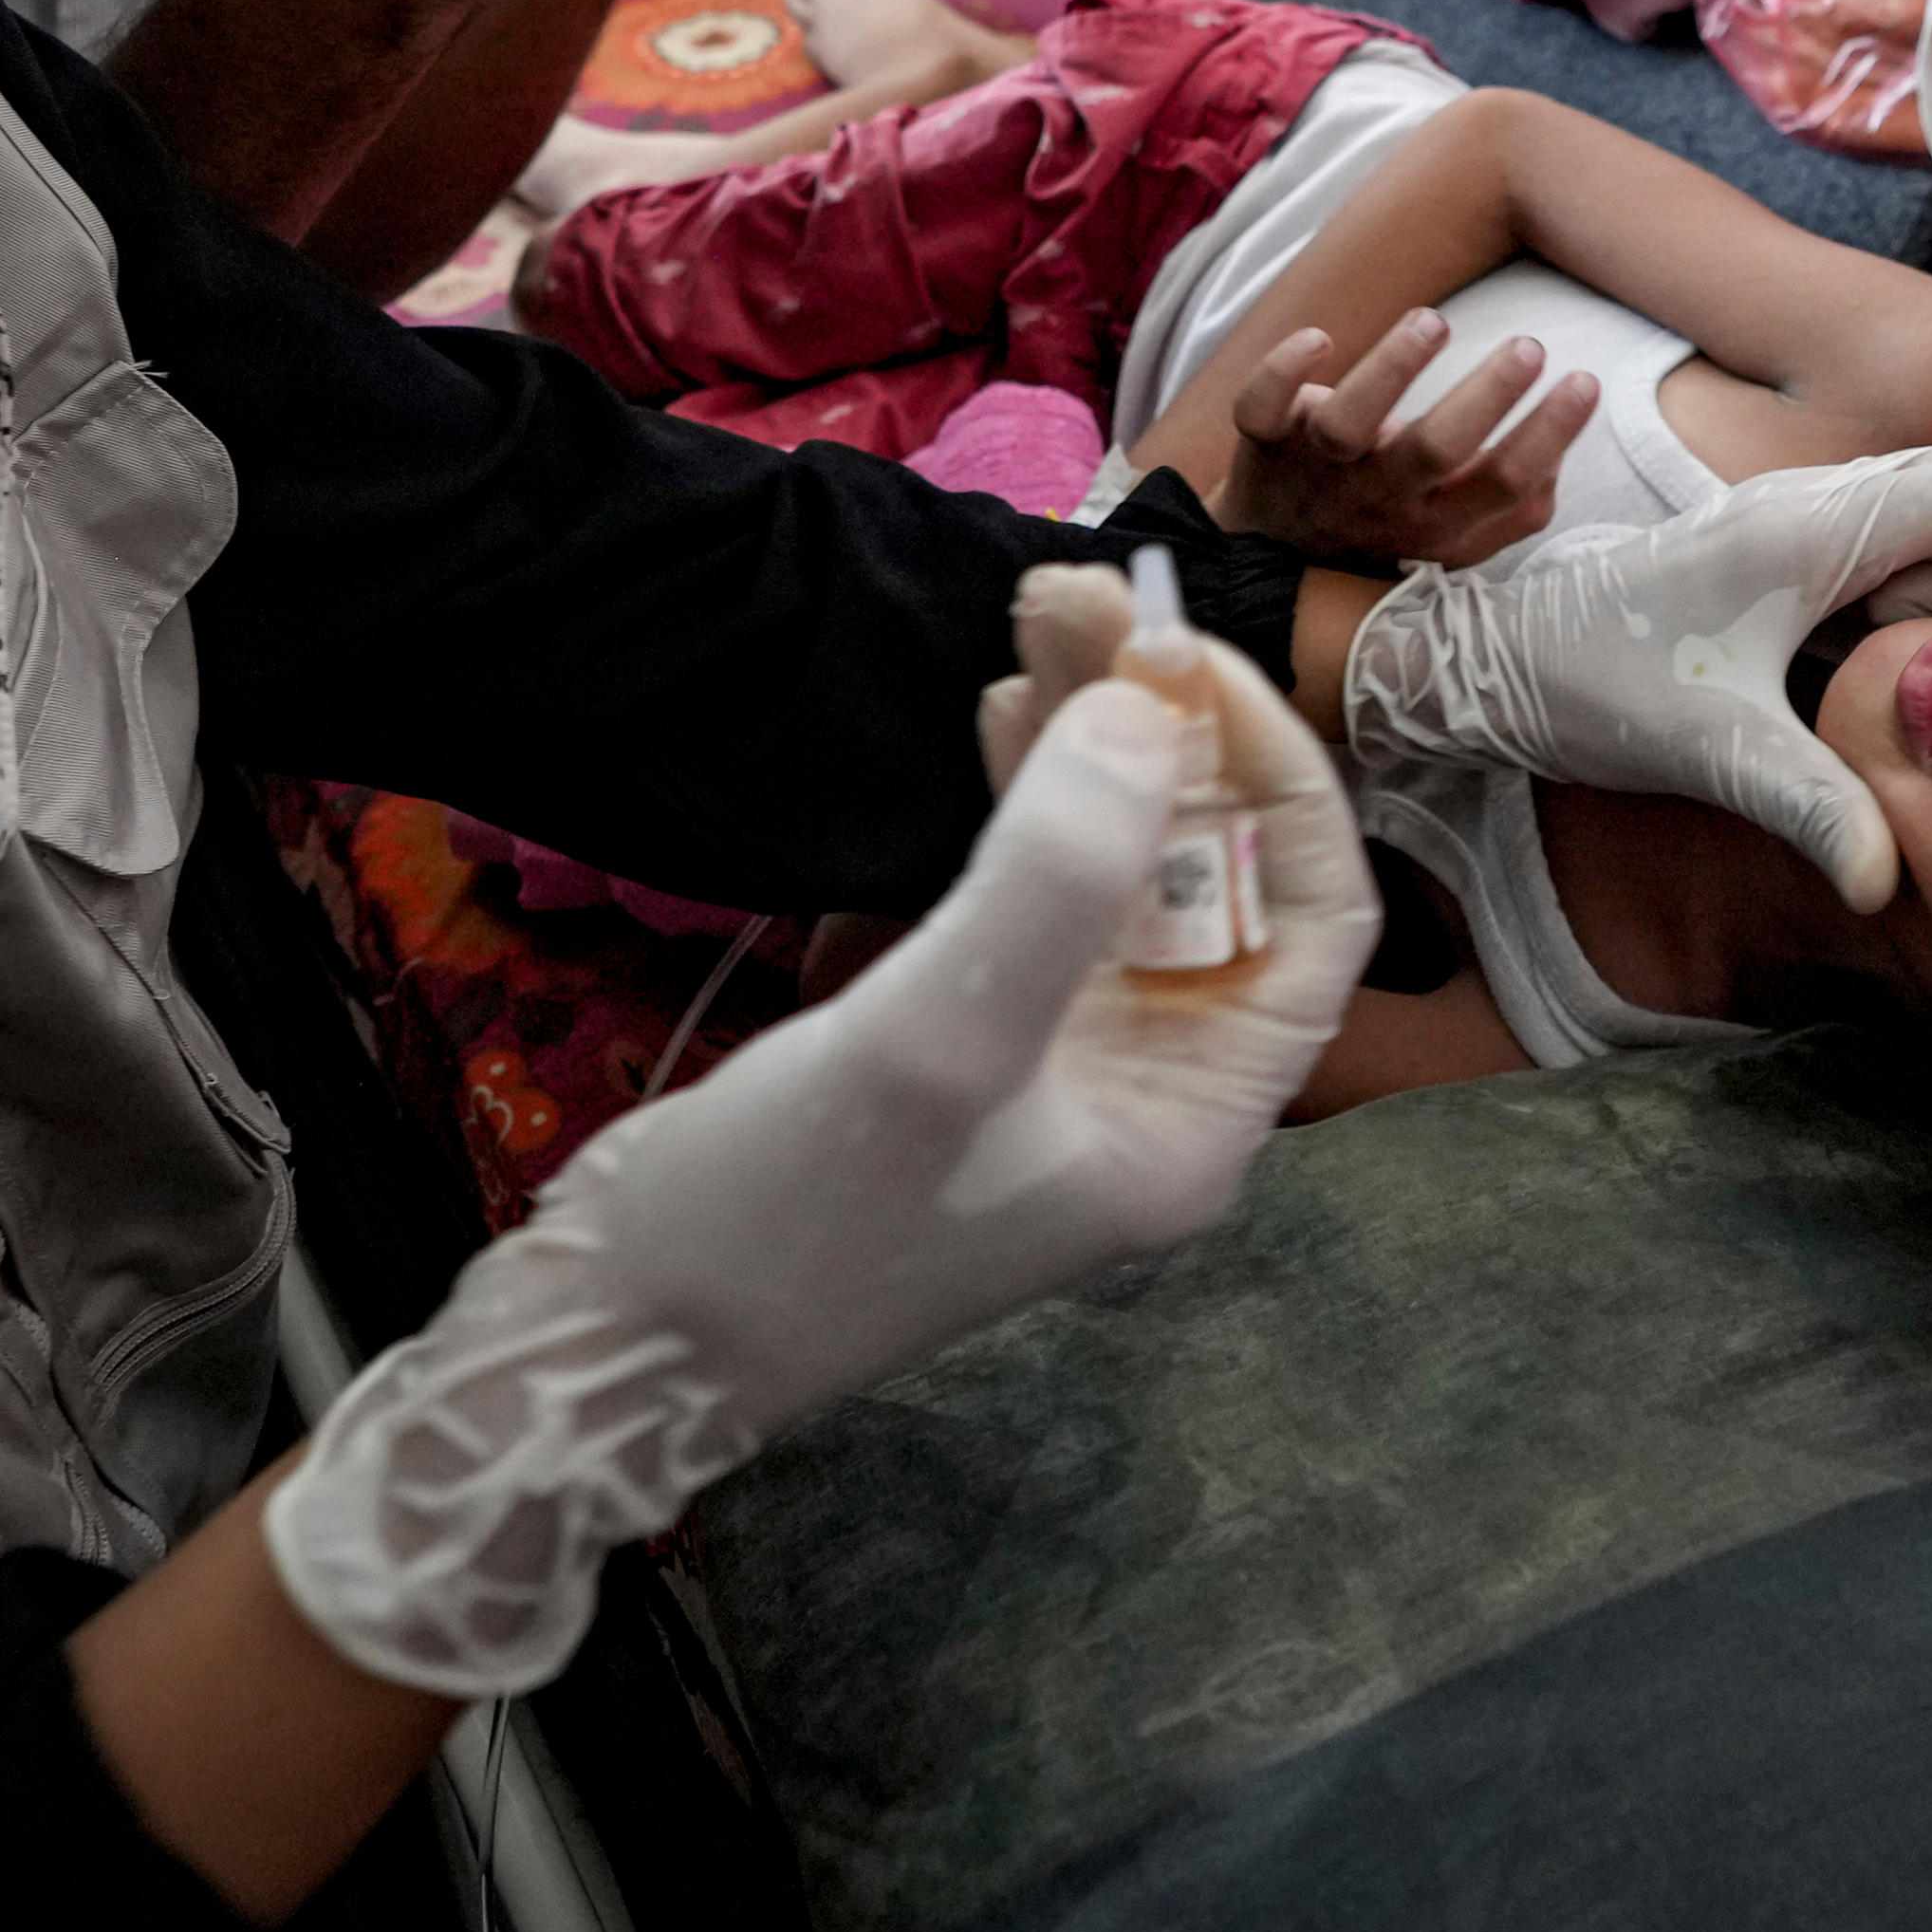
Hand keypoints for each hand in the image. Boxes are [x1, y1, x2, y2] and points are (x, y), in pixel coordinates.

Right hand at [266, 595, 1371, 1694]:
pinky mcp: (958, 1042)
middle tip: (1073, 592)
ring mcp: (1051, 1064)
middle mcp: (1145, 1089)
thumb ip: (1057, 873)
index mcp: (1194, 1119)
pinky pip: (1028, 895)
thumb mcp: (938, 1038)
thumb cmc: (798, 1214)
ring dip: (1083, 743)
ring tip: (1027, 615)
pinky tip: (991, 718)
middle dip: (1156, 730)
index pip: (1311, 913)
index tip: (1174, 660)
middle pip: (1206, 870)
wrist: (620, 1338)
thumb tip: (1149, 711)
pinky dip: (1021, 801)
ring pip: (1113, 866)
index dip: (1268, 772)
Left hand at [1210, 308, 1596, 572]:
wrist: (1270, 563)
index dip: (1547, 436)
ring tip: (1435, 321)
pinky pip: (1259, 408)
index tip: (1583, 381)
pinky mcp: (1264, 441)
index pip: (1502, 486)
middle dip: (1486, 397)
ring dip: (1391, 368)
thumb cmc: (1385, 530)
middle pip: (1434, 451)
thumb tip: (1558, 452)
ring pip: (1347, 425)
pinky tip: (1320, 339)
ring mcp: (1316, 470)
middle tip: (1530, 346)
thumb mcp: (1454, 540)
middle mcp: (1377, 498)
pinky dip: (1283, 371)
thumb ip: (1512, 508)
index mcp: (1433, 524)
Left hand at [1335, 448, 1931, 914]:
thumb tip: (1886, 887)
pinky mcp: (1759, 574)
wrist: (1476, 665)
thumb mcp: (1710, 752)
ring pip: (1913, 551)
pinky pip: (1866, 579)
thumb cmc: (1585, 682)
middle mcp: (1799, 512)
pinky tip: (1879, 709)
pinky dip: (1895, 630)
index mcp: (1803, 524)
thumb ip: (1811, 807)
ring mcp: (1779, 538)